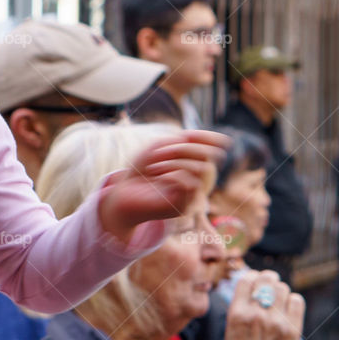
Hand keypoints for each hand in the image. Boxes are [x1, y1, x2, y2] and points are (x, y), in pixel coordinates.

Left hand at [98, 130, 227, 241]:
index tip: (201, 133)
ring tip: (153, 166)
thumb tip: (216, 139)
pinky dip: (174, 174)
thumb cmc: (140, 170)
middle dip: (182, 148)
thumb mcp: (159, 147)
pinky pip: (192, 183)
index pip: (208, 147)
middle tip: (158, 152)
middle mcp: (195, 180)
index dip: (207, 136)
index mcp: (190, 165)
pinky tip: (158, 177)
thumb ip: (184, 140)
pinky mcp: (184, 206)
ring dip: (174, 161)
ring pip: (201, 168)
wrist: (122, 194)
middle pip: (205, 156)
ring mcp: (191, 195)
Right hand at [225, 270, 304, 339]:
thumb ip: (240, 304)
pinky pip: (297, 301)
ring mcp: (276, 322)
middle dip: (268, 278)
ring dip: (280, 291)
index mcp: (237, 313)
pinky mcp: (292, 330)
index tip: (255, 279)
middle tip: (269, 282)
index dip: (252, 276)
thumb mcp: (231, 326)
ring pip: (283, 288)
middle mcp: (257, 315)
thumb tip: (254, 281)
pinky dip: (292, 301)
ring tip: (277, 300)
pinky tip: (287, 309)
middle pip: (267, 279)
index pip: (247, 279)